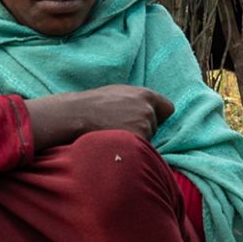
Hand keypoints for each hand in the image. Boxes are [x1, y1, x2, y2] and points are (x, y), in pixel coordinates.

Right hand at [26, 85, 175, 149]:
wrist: (74, 114)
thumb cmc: (91, 104)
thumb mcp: (117, 92)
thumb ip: (136, 99)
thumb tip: (148, 108)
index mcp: (144, 94)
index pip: (167, 108)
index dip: (157, 116)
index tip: (143, 120)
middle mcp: (147, 109)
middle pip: (154, 126)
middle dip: (141, 128)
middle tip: (118, 127)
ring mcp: (143, 125)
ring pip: (147, 138)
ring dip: (134, 139)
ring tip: (112, 133)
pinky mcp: (137, 139)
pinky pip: (139, 149)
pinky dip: (129, 148)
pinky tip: (114, 142)